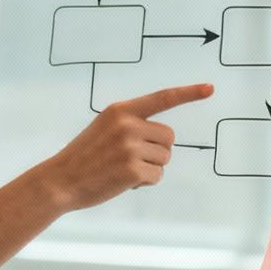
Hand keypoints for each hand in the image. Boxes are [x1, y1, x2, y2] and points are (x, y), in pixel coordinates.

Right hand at [39, 84, 213, 210]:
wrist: (59, 180)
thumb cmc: (85, 156)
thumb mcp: (105, 128)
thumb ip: (132, 124)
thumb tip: (164, 139)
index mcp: (121, 110)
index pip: (163, 98)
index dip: (189, 92)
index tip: (210, 88)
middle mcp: (128, 124)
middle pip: (169, 137)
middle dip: (157, 150)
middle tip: (130, 158)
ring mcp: (130, 147)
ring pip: (164, 158)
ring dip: (150, 167)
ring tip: (122, 169)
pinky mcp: (132, 170)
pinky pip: (157, 176)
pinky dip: (145, 182)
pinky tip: (123, 181)